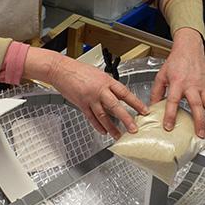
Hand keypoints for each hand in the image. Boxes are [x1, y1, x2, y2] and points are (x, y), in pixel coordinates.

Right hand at [24, 48, 147, 138]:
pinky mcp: (81, 104)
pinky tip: (103, 131)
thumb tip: (118, 95)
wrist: (61, 69)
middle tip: (133, 128)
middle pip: (116, 107)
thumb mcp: (98, 74)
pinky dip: (98, 126)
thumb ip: (108, 85)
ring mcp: (90, 98)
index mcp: (106, 81)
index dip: (136, 103)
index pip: (125, 93)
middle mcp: (99, 90)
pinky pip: (91, 118)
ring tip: (118, 135)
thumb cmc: (79, 70)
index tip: (144, 110)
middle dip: (126, 119)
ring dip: (112, 127)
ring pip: (103, 116)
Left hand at [150, 28, 204, 137]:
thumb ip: (156, 92)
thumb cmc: (176, 62)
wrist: (189, 49)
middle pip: (197, 106)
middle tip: (199, 134)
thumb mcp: (161, 76)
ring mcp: (203, 86)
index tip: (168, 127)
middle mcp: (192, 85)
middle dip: (199, 122)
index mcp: (178, 83)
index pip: (173, 101)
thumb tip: (152, 107)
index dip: (170, 115)